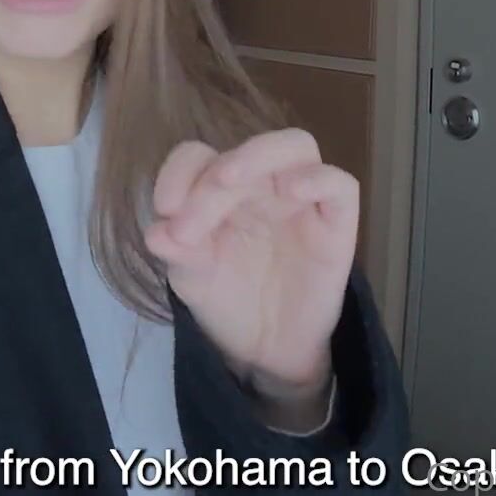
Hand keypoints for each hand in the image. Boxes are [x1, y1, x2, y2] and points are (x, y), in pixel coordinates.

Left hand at [143, 129, 358, 393]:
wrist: (267, 349)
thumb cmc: (228, 299)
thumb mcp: (193, 279)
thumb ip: (178, 253)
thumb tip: (155, 233)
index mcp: (221, 189)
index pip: (199, 156)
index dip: (178, 171)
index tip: (164, 209)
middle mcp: (262, 185)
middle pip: (246, 150)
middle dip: (210, 179)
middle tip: (190, 224)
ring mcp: (302, 200)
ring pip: (296, 146)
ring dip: (259, 155)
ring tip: (228, 181)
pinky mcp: (336, 224)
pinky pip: (341, 186)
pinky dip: (318, 179)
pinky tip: (293, 191)